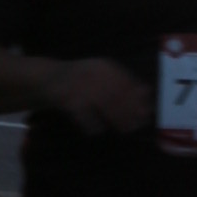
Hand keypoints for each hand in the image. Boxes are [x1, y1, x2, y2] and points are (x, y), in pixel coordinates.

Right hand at [34, 55, 153, 136]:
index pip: (126, 81)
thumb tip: (148, 93)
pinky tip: (98, 130)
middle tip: (139, 124)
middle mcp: (93, 73)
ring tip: (126, 129)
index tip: (148, 110)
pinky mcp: (68, 100)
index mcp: (104, 66)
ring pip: (105, 104)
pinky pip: (86, 116)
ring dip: (117, 119)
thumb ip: (123, 82)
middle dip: (130, 111)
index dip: (138, 98)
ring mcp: (80, 86)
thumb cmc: (81, 80)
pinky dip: (94, 125)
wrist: (48, 79)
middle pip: (117, 93)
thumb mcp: (102, 75)